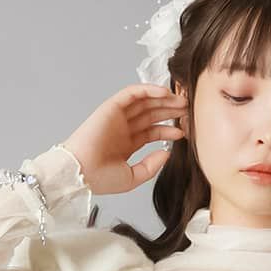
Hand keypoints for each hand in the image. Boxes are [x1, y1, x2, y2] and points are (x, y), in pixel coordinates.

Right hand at [60, 83, 187, 195]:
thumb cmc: (101, 179)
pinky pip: (132, 93)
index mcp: (127, 144)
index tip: (185, 132)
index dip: (169, 130)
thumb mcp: (133, 178)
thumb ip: (151, 166)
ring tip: (181, 101)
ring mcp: (117, 117)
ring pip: (144, 102)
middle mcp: (123, 128)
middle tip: (188, 110)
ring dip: (163, 99)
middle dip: (170, 111)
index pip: (153, 132)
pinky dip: (148, 90)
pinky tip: (164, 93)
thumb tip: (167, 152)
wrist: (81, 173)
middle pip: (151, 114)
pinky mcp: (111, 107)